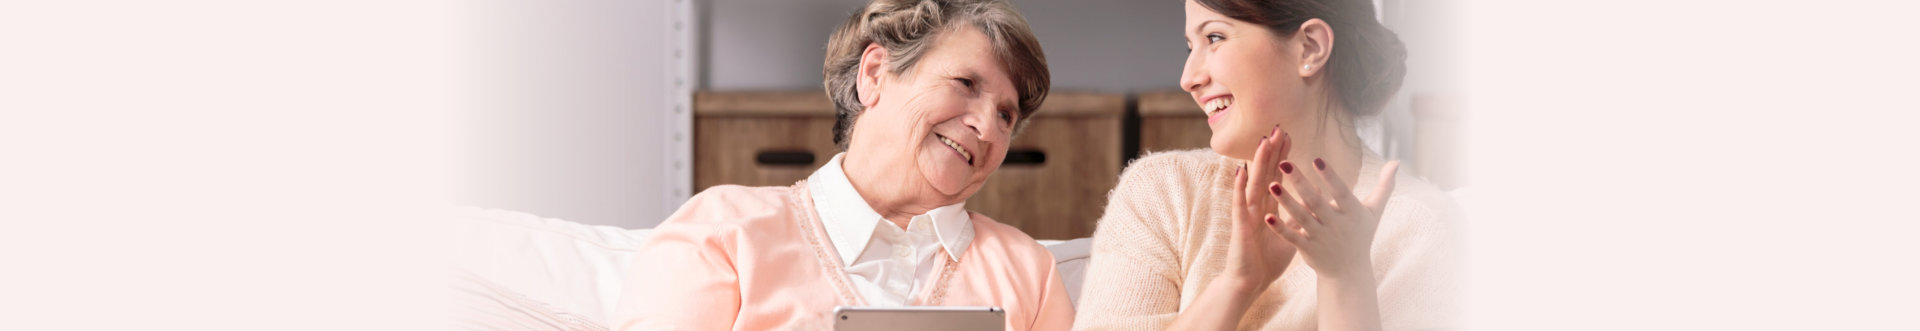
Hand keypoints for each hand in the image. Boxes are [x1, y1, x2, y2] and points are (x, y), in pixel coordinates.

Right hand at [1224, 125, 1297, 291]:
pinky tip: (1239, 171)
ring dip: (1257, 162)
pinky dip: (1238, 187)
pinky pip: (1239, 203)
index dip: (1281, 156)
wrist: (1251, 282)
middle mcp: (1256, 206)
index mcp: (1269, 207)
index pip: (1275, 175)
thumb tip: (1315, 205)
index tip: (1290, 137)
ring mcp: (1247, 214)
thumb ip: (1298, 218)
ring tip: (1263, 142)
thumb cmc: (1268, 260)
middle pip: (1264, 173)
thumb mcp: (1291, 235)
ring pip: (1252, 182)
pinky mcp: (1240, 226)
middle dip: (1271, 151)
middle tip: (1279, 128)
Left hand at [1269, 157, 1398, 277]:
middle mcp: (1336, 225)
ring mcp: (1321, 238)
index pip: (1340, 191)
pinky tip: (1266, 215)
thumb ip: (1385, 186)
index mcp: (1352, 212)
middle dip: (1300, 182)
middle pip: (1316, 201)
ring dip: (1286, 201)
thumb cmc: (1361, 235)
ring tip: (1271, 184)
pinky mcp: (1308, 250)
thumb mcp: (1374, 211)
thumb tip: (1397, 162)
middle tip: (1284, 163)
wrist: (1349, 272)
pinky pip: (1292, 237)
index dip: (1329, 176)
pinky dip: (1280, 227)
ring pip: (1301, 218)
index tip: (1317, 159)